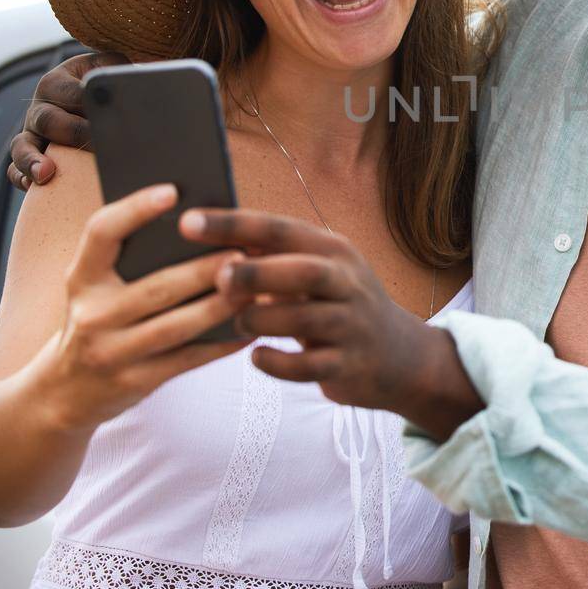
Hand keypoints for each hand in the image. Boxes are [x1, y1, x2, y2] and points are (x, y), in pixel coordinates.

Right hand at [6, 50, 128, 189]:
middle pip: (47, 120)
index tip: (109, 118)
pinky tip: (34, 187)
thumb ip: (115, 70)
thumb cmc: (104, 83)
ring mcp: (32, 132)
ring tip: (46, 173)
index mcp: (58, 82)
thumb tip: (129, 84)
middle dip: (74, 133)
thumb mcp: (109, 68)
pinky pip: (16, 168)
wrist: (95, 98)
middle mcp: (41, 106)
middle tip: (98, 144)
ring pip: (22, 145)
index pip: (72, 93)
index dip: (89, 105)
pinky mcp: (30, 154)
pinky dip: (22, 177)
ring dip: (32, 160)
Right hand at [32, 183, 248, 430]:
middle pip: (156, 286)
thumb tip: (199, 225)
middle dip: (204, 269)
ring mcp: (111, 352)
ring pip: (176, 326)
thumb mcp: (95, 288)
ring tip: (256, 288)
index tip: (172, 191)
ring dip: (221, 306)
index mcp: (81, 278)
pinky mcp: (134, 382)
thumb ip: (130, 259)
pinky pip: (187, 360)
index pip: (101, 233)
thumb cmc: (97, 321)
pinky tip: (250, 328)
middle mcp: (91, 313)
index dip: (134, 209)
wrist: (62, 393)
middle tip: (244, 251)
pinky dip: (222, 344)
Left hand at [182, 207, 482, 435]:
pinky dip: (275, 362)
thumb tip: (208, 235)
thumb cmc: (338, 306)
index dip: (233, 224)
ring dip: (260, 321)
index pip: (281, 229)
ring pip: (302, 320)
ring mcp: (351, 325)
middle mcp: (347, 282)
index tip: (187, 222)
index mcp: (334, 251)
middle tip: (219, 279)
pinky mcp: (349, 365)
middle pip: (302, 271)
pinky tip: (257, 356)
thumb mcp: (318, 271)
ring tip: (239, 323)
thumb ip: (273, 256)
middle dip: (255, 273)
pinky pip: (306, 366)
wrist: (400, 356)